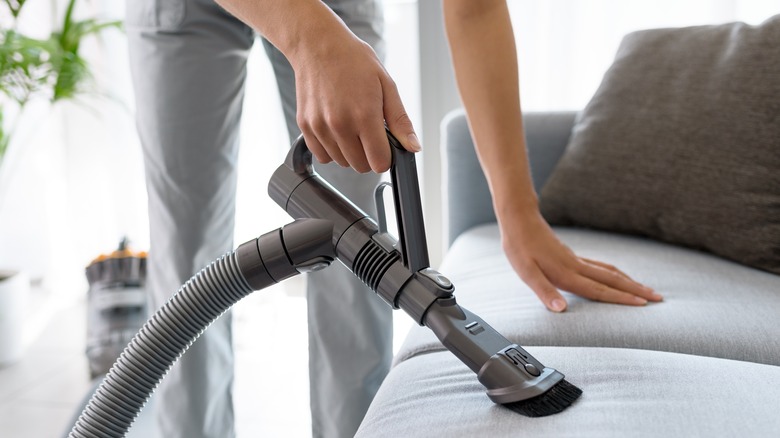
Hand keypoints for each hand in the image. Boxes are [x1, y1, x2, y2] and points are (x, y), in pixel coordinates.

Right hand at [291, 33, 420, 172]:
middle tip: (368, 132)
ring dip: (349, 152)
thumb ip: (400, 121)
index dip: (385, 157)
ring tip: (351, 125)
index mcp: (364, 115)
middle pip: (361, 166)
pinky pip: (322, 156)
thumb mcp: (386, 85)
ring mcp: (320, 127)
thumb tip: (413, 147)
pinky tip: (336, 129)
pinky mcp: (305, 126)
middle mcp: (340, 125)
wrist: (318, 45)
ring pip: (341, 162)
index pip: (379, 162)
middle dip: (369, 154)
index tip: (384, 145)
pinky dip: (331, 149)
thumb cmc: (354, 60)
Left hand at [501, 210, 662, 311]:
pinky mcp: (571, 255)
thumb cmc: (519, 247)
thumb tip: (561, 310)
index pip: (599, 290)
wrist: (519, 219)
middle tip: (658, 298)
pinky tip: (615, 276)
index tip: (643, 305)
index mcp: (566, 274)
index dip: (621, 299)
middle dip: (636, 290)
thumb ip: (544, 292)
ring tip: (645, 289)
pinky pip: (600, 266)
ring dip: (628, 281)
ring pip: (609, 271)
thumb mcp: (525, 272)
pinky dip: (614, 273)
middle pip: (612, 280)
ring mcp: (575, 259)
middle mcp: (576, 266)